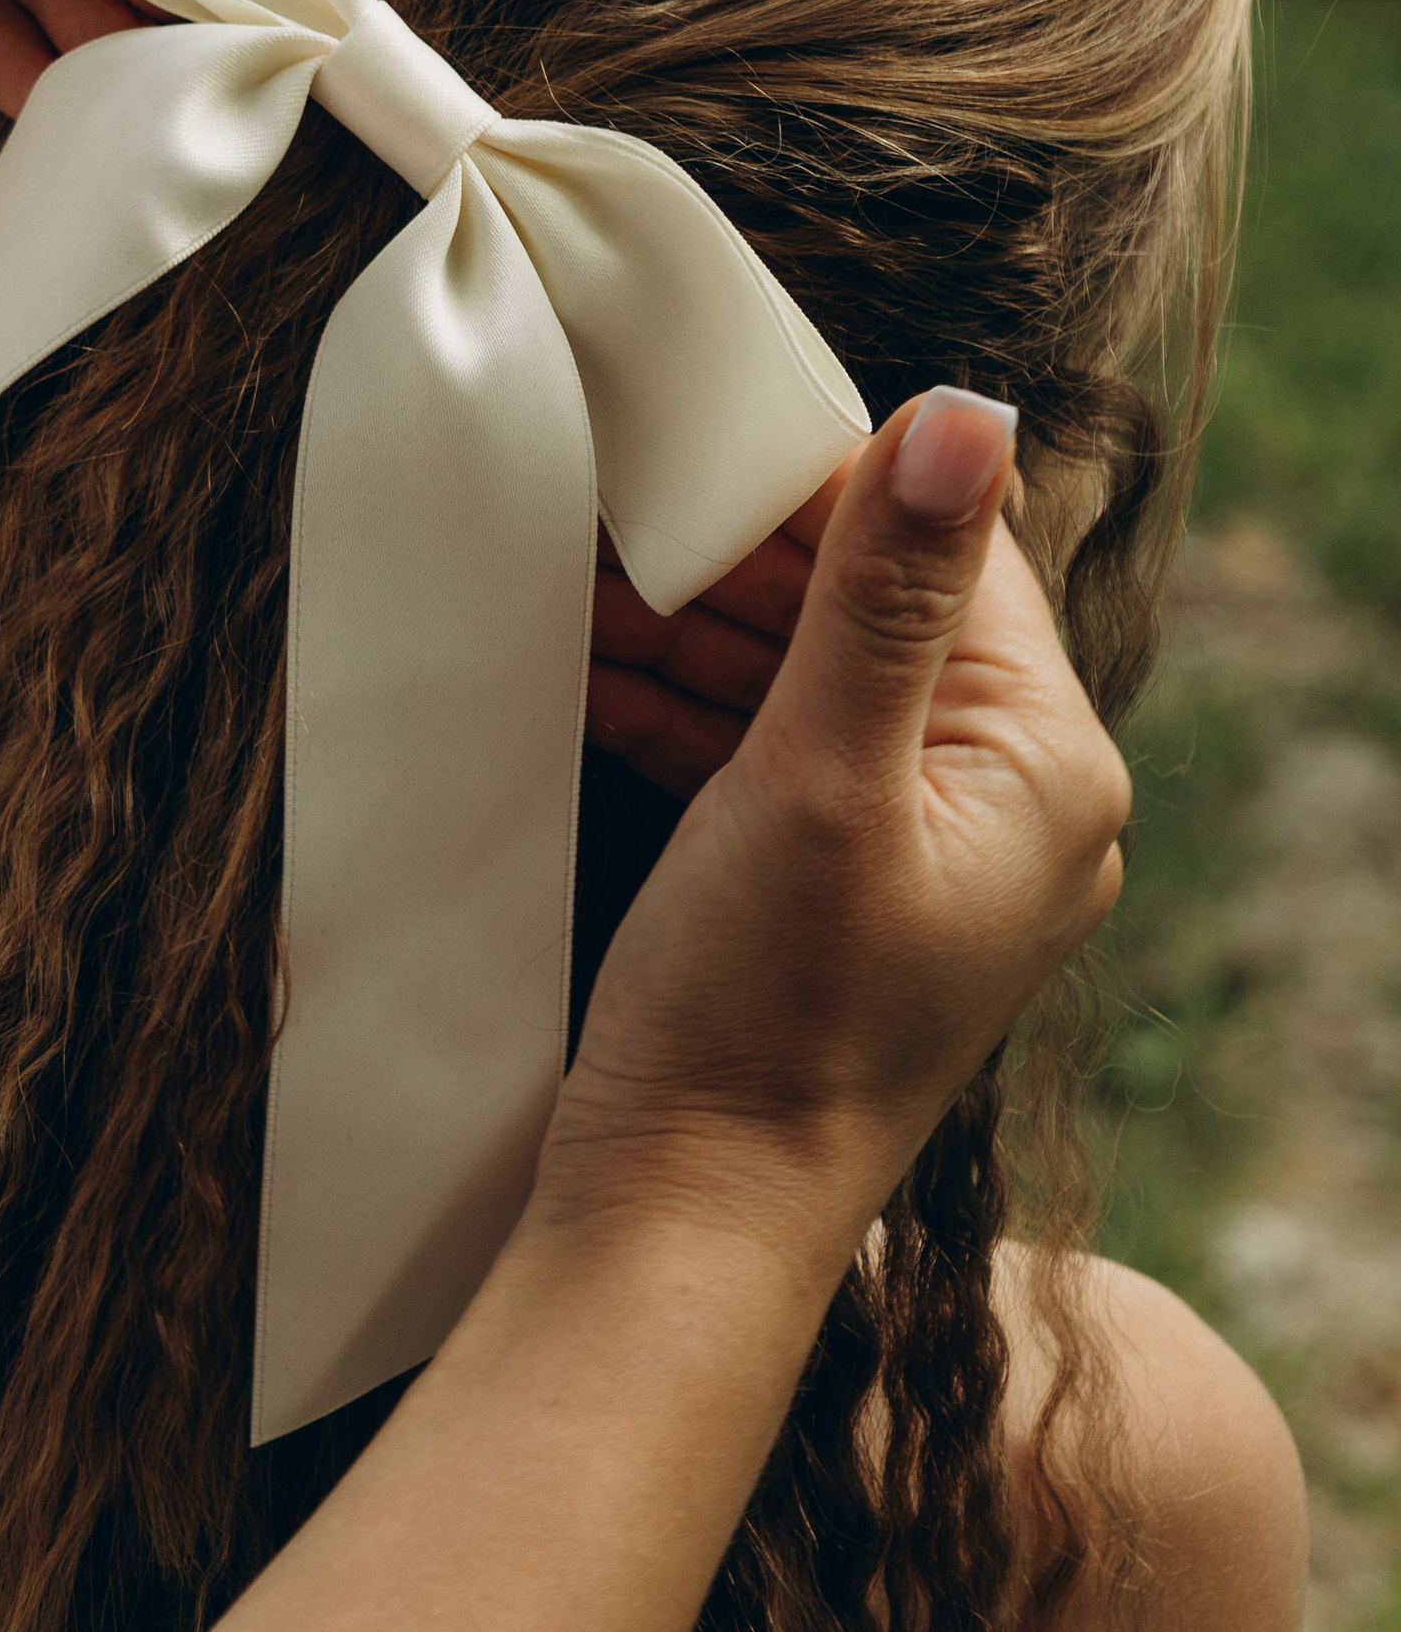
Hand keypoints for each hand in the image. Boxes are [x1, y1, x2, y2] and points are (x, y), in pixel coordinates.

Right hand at [540, 389, 1130, 1264]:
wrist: (684, 1218)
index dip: (826, 479)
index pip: (950, 554)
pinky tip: (595, 661)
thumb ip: (883, 592)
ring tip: (584, 573)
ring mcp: (929, 854)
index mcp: (1047, 768)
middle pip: (879, 607)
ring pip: (813, 675)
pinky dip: (692, 703)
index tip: (706, 423)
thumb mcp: (817, 775)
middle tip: (623, 493)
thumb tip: (963, 413)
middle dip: (746, 550)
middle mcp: (1014, 806)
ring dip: (702, 622)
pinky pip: (777, 751)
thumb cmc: (760, 1016)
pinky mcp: (845, 892)